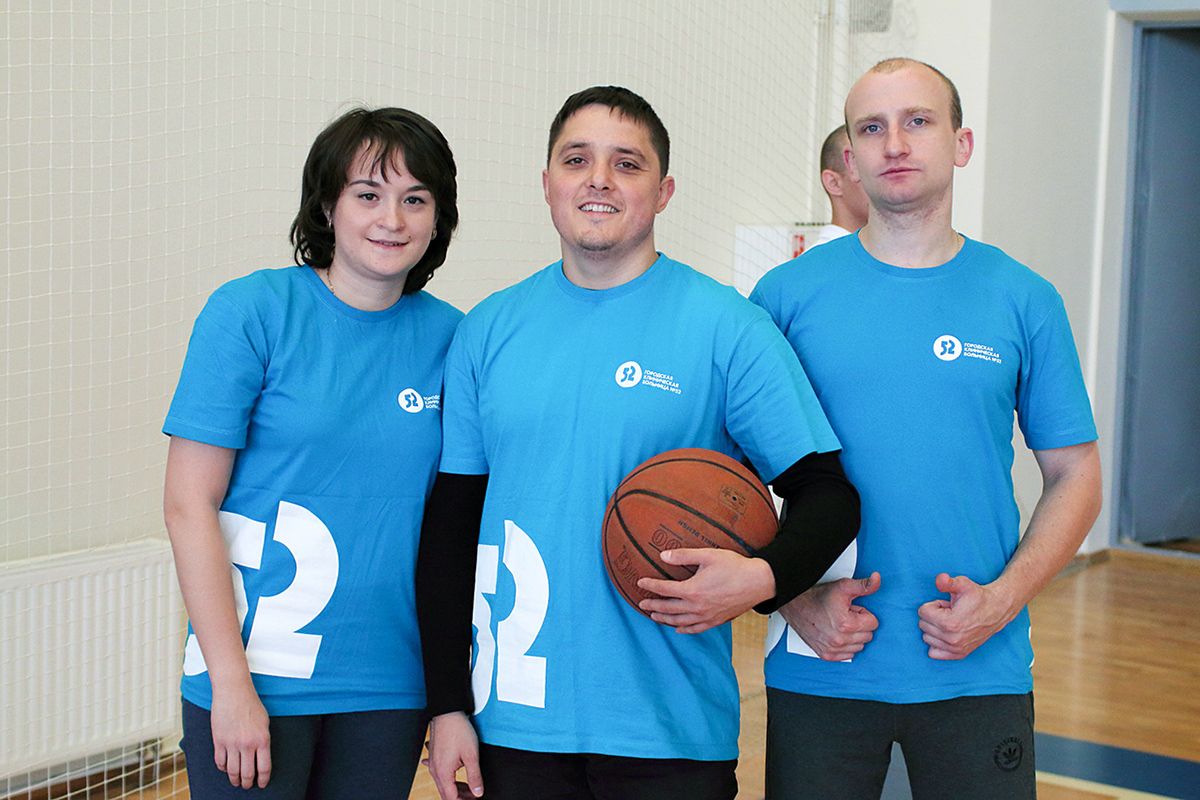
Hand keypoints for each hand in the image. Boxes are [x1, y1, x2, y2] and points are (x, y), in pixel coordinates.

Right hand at [209, 682, 270, 788]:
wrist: (233, 692)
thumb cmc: (251, 704)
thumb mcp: (264, 722)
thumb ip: (263, 740)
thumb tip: (261, 757)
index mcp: (262, 740)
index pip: (264, 768)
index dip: (263, 779)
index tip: (262, 784)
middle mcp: (247, 744)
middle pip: (247, 773)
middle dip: (248, 783)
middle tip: (248, 786)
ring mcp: (231, 743)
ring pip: (232, 771)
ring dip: (235, 779)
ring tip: (237, 782)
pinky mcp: (218, 741)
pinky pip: (220, 762)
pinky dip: (223, 769)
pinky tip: (226, 769)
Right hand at [424, 711, 483, 799]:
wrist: (447, 712)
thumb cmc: (458, 730)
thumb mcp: (471, 755)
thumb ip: (474, 776)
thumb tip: (478, 792)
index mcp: (443, 773)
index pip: (451, 798)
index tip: (474, 799)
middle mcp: (435, 770)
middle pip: (446, 793)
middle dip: (460, 797)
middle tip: (473, 795)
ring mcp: (433, 763)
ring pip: (443, 783)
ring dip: (455, 787)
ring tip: (469, 786)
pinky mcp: (434, 756)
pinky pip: (439, 773)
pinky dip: (448, 778)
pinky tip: (455, 775)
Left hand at [636, 548, 774, 633]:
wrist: (759, 582)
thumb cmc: (735, 567)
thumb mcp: (708, 555)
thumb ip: (684, 555)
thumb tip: (663, 556)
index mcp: (692, 590)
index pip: (664, 589)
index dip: (650, 586)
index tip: (640, 583)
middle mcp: (697, 607)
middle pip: (668, 608)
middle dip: (653, 606)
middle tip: (642, 604)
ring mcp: (707, 616)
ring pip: (679, 621)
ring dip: (665, 619)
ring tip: (654, 616)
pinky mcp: (716, 621)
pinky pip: (696, 629)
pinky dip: (684, 629)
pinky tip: (678, 628)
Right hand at [779, 572, 880, 660]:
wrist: (794, 604)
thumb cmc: (816, 596)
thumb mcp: (843, 586)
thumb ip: (864, 585)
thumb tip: (877, 580)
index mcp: (846, 625)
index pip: (873, 623)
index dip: (863, 613)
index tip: (850, 609)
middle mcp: (839, 640)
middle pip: (868, 636)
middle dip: (859, 624)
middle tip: (844, 615)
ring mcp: (832, 649)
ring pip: (859, 646)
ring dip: (853, 636)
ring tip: (839, 623)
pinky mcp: (826, 655)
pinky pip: (848, 655)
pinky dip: (845, 646)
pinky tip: (836, 633)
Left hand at [916, 573, 1017, 659]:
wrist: (997, 610)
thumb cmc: (978, 596)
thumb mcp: (963, 584)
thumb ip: (948, 582)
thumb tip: (940, 579)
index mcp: (950, 624)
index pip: (922, 612)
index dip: (934, 605)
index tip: (947, 605)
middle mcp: (952, 640)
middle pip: (923, 625)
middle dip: (934, 616)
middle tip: (950, 612)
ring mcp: (956, 649)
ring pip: (926, 637)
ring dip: (936, 628)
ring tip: (951, 621)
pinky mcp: (959, 654)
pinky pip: (933, 653)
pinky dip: (936, 643)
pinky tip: (947, 634)